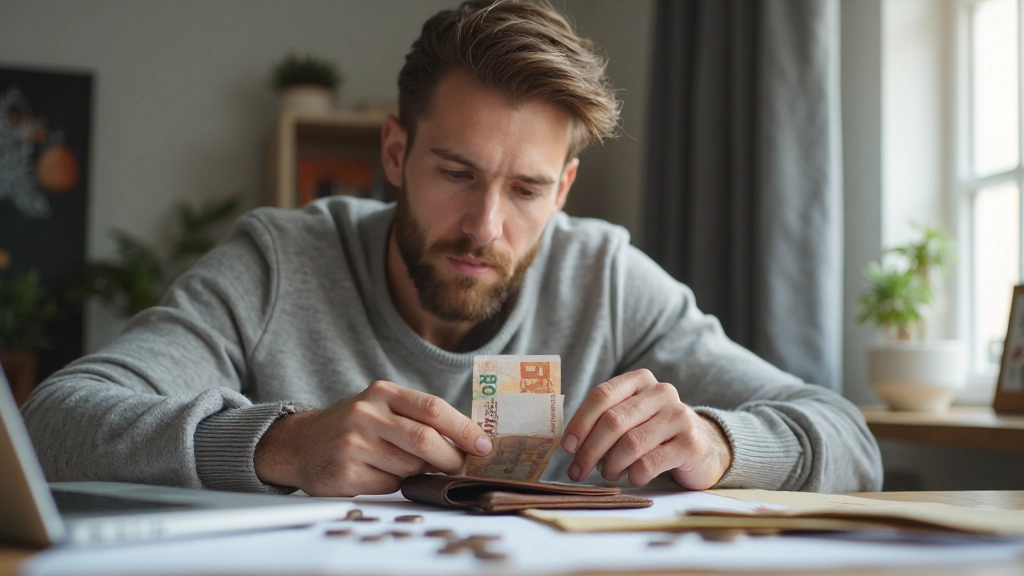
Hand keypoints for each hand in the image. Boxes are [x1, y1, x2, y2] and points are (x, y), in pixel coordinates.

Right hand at [254, 380, 491, 495]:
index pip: (433, 409)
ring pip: (409, 467)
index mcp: (382, 392)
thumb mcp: (382, 407)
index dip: (463, 428)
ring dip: (419, 472)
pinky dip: (395, 484)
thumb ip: (419, 418)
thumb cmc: (354, 426)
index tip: (483, 445)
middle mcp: (366, 414)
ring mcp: (354, 444)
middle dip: (451, 459)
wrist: (300, 443)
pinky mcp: (346, 472)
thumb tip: (468, 441)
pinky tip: (380, 473)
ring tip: (406, 465)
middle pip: (425, 440)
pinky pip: (389, 485)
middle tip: (461, 467)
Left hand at [561, 369, 731, 488]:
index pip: (602, 395)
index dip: (580, 422)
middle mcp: (662, 393)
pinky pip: (649, 464)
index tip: (567, 446)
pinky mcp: (690, 444)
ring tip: (609, 473)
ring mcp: (679, 417)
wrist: (705, 446)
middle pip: (613, 421)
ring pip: (630, 444)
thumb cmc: (656, 432)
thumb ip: (604, 419)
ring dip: (611, 465)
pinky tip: (633, 477)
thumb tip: (569, 443)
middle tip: (577, 471)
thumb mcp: (632, 416)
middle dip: (589, 450)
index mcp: (641, 380)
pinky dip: (634, 475)